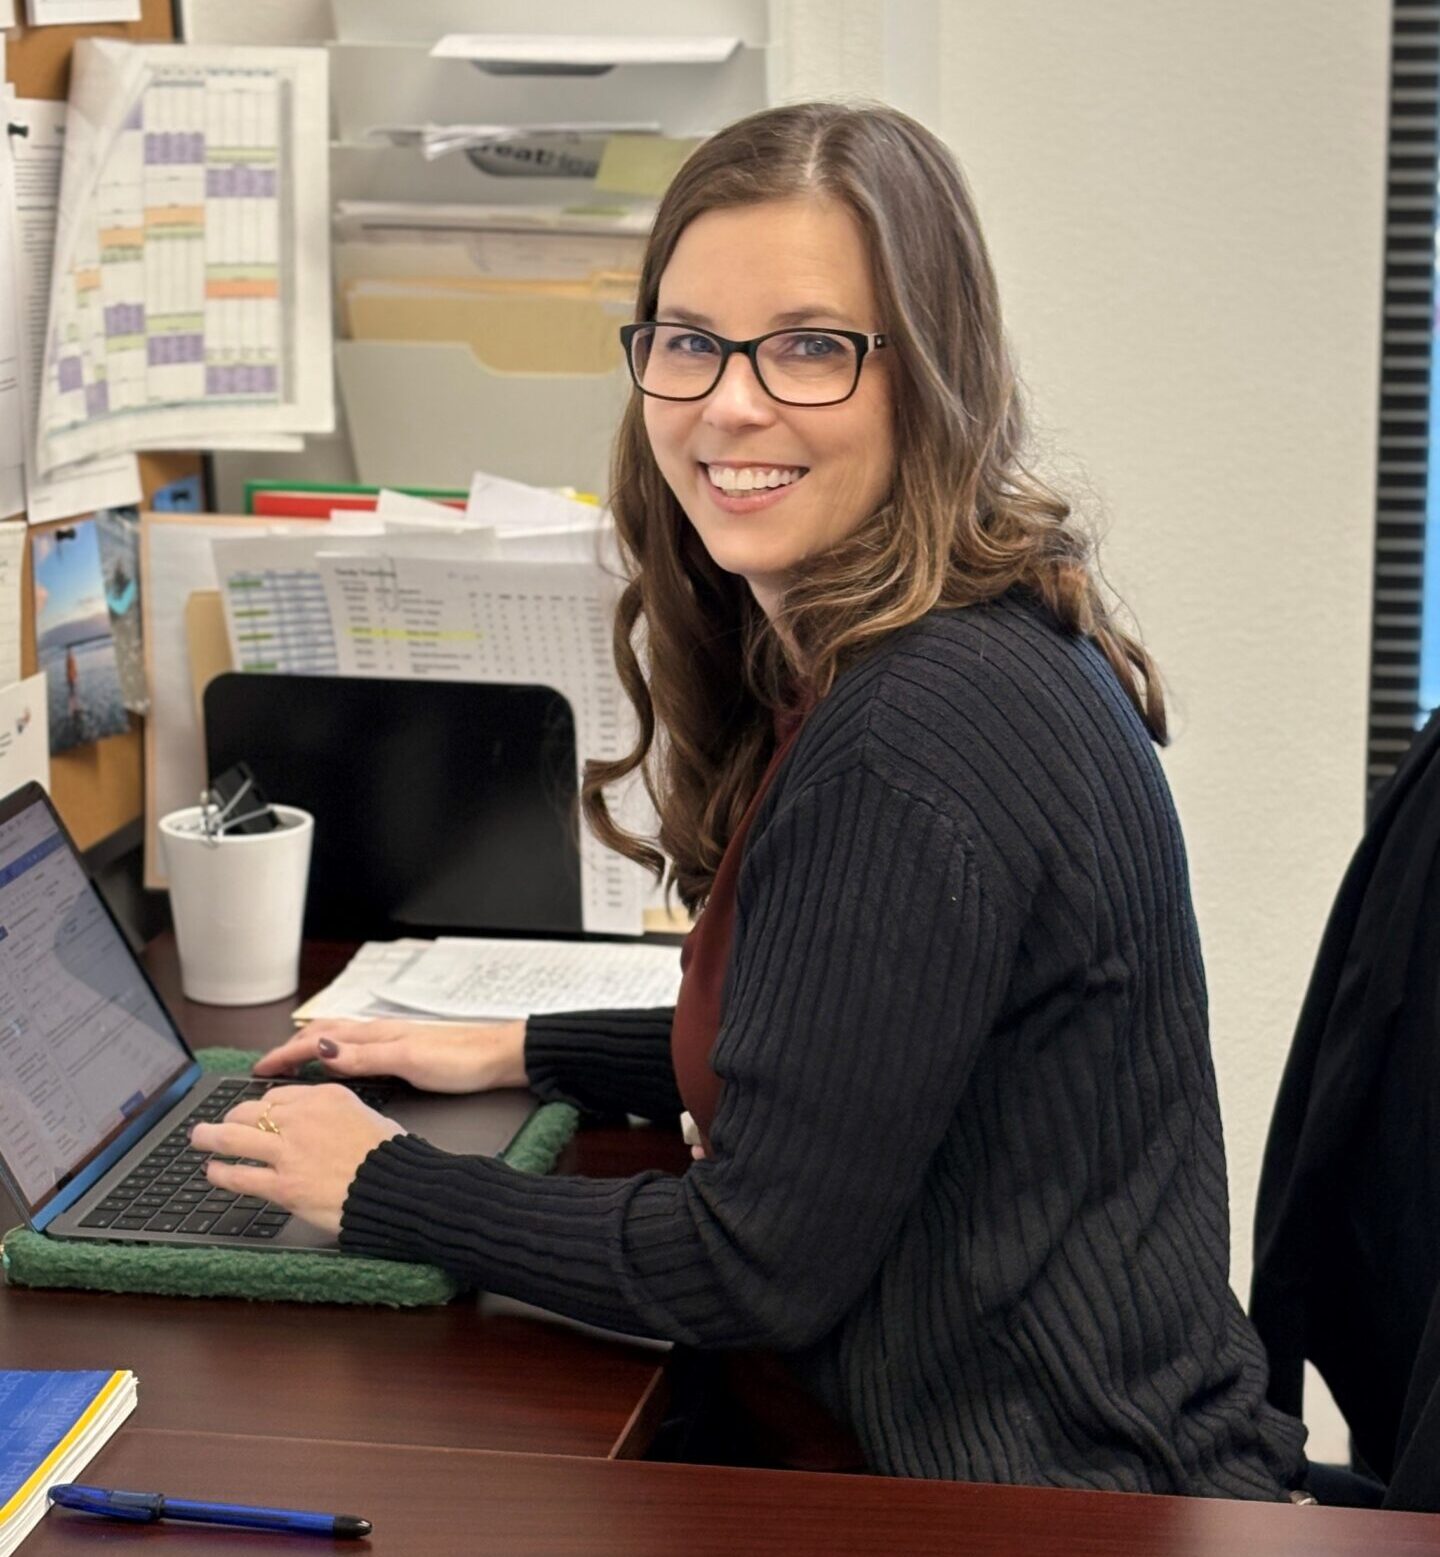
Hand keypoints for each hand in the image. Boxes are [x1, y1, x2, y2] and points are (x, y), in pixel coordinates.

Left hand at [191, 1086, 403, 1236]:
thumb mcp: (369, 1116)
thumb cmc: (392, 1156)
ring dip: (210, 1137)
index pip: (279, 1095)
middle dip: (231, 1117)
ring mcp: (289, 1151)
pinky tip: (213, 1171)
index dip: (262, 1107)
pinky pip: (240, 1175)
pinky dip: (221, 1173)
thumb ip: (341, 1114)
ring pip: (235, 1137)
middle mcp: (302, 1118)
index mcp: (326, 1096)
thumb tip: (331, 1123)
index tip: (256, 1114)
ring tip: (198, 1138)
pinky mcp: (283, 1185)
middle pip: (251, 1110)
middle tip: (220, 1124)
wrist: (398, 1187)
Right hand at [252, 1018, 528, 1093]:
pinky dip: (333, 1055)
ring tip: (290, 1064)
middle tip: (265, 1068)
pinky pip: (355, 1049)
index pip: (317, 1040)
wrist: (500, 1056)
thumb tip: (320, 1050)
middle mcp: (379, 1034)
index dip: (285, 1055)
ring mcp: (391, 1041)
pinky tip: (338, 1065)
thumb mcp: (409, 1061)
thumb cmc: (461, 1059)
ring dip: (309, 1048)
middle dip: (290, 1049)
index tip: (258, 1070)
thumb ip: (365, 1056)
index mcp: (376, 1036)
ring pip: (338, 1040)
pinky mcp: (403, 1052)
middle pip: (323, 1035)